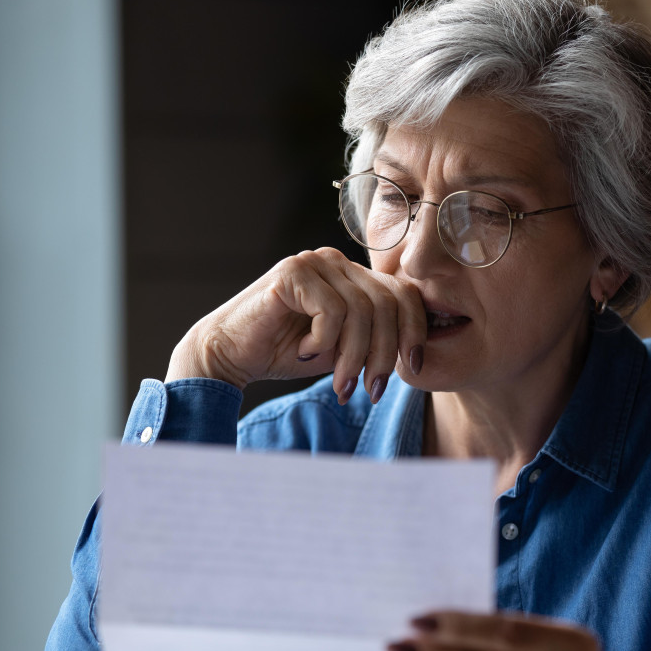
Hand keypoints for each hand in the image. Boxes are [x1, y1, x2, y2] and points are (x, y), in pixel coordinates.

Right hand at [165, 247, 426, 403]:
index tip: (413, 369)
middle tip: (369, 389)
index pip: (404, 294)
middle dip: (384, 354)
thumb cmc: (286, 353)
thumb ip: (377, 341)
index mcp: (354, 275)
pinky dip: (324, 341)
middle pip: (387, 304)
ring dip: (354, 356)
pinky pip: (331, 311)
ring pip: (362, 311)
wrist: (230, 355)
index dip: (414, 332)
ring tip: (340, 383)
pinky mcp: (291, 273)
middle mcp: (336, 261)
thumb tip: (420, 355)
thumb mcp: (345, 349)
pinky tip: (304, 351)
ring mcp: (314, 262)